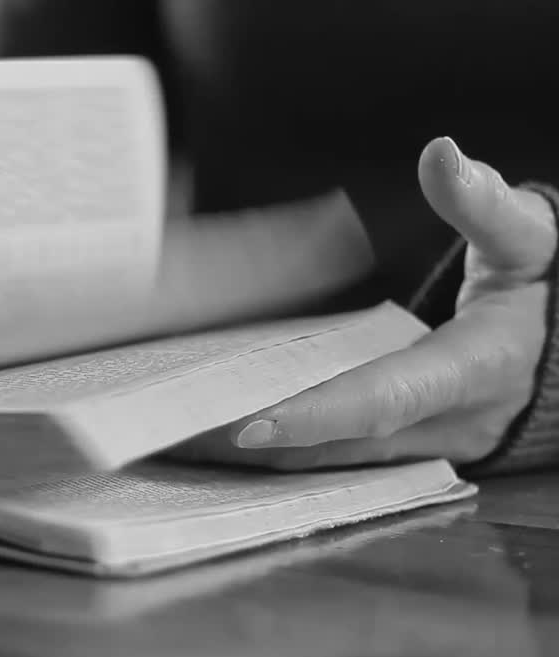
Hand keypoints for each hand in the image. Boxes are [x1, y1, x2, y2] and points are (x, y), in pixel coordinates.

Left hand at [174, 137, 556, 469]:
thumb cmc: (548, 292)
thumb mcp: (533, 242)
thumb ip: (488, 206)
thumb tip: (443, 155)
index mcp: (476, 369)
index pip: (385, 400)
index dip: (317, 415)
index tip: (246, 423)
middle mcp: (448, 423)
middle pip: (339, 446)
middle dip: (255, 447)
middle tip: (171, 433)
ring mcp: (428, 448)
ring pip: (332, 466)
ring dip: (255, 461)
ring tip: (173, 441)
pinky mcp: (409, 453)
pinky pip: (336, 463)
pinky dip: (278, 456)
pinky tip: (217, 442)